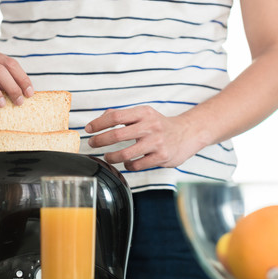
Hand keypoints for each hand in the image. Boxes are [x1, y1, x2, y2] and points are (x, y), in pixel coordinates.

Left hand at [85, 106, 208, 170]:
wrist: (188, 133)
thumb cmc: (161, 125)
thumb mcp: (144, 114)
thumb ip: (123, 115)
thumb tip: (101, 118)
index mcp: (144, 113)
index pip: (115, 116)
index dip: (98, 123)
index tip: (89, 129)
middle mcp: (150, 126)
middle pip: (117, 135)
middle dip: (100, 141)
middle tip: (93, 144)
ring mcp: (156, 142)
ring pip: (125, 153)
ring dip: (111, 157)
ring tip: (108, 157)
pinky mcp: (161, 157)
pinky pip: (137, 165)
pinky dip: (128, 165)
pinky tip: (127, 163)